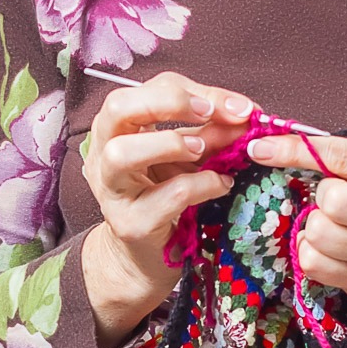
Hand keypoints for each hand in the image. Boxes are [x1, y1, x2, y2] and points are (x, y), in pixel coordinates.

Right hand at [81, 70, 252, 344]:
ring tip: (203, 150)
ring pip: (122, 153)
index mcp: (116, 128)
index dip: (193, 91)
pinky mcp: (129, 224)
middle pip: (118, 107)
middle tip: (210, 114)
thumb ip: (210, 132)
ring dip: (170, 143)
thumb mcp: (187, 156)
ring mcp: (111, 191)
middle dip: (169, 103)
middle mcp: (102, 153)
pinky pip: (166, 196)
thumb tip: (245, 113)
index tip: (237, 106)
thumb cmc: (166, 198)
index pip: (149, 89)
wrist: (147, 258)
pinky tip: (222, 185)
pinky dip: (200, 185)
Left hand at [245, 128, 346, 327]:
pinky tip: (329, 246)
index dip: (295, 149)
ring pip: (317, 234)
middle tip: (336, 199)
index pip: (342, 156)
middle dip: (321, 196)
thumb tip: (288, 148)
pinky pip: (313, 264)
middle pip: (330, 201)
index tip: (261, 148)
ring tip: (335, 224)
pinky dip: (311, 251)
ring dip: (315, 225)